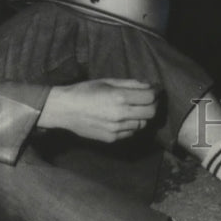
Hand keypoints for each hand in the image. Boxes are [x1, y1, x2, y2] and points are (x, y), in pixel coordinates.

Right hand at [37, 79, 158, 141]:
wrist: (64, 110)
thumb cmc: (86, 91)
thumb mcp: (109, 81)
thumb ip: (131, 84)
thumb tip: (150, 85)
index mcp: (120, 98)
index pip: (150, 97)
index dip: (156, 92)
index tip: (155, 89)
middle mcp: (120, 115)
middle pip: (151, 112)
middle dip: (153, 104)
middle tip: (148, 98)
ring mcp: (116, 129)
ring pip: (142, 124)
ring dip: (142, 115)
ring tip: (134, 108)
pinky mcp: (111, 138)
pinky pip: (131, 132)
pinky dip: (132, 125)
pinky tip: (124, 118)